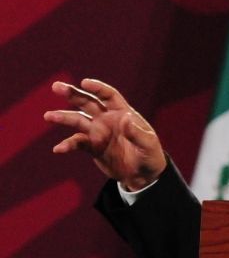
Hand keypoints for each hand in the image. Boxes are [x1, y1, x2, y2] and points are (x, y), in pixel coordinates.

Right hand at [43, 79, 166, 189]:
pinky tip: (59, 149)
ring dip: (63, 117)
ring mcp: (98, 132)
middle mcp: (107, 119)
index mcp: (123, 113)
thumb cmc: (149, 155)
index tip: (84, 83)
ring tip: (49, 116)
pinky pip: (77, 143)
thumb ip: (136, 132)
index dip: (97, 88)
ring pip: (77, 120)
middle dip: (73, 94)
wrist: (142, 175)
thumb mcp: (148, 144)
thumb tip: (125, 118)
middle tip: (56, 87)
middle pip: (88, 103)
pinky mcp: (92, 147)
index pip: (109, 96)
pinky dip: (68, 145)